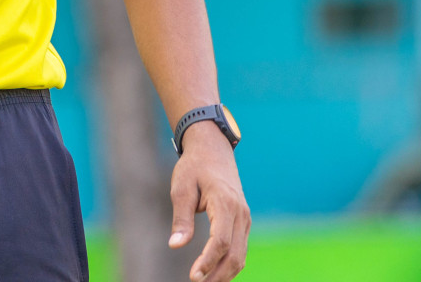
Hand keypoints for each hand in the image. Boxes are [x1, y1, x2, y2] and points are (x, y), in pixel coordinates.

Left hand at [168, 124, 249, 281]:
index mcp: (225, 203)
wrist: (213, 151)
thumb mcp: (181, 188)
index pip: (221, 241)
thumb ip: (181, 218)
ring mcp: (245, 218)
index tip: (193, 277)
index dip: (208, 262)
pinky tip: (215, 273)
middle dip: (217, 275)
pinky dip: (230, 263)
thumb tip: (175, 245)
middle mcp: (241, 213)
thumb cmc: (194, 168)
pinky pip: (240, 248)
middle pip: (235, 254)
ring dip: (225, 273)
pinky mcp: (243, 222)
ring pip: (241, 255)